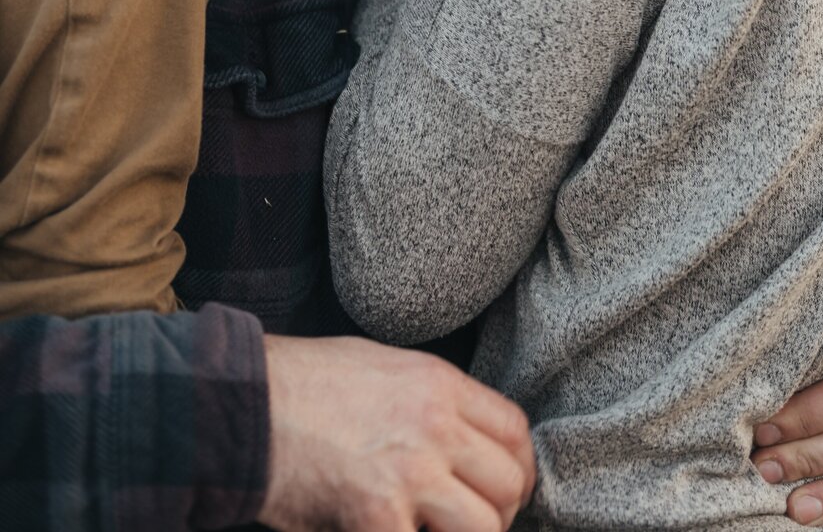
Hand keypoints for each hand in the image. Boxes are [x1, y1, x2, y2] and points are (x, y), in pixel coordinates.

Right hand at [260, 334, 535, 531]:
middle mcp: (435, 424)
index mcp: (438, 384)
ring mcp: (410, 472)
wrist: (244, 404)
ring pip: (483, 527)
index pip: (514, 430)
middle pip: (508, 483)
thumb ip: (426, 400)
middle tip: (470, 525)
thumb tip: (456, 439)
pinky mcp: (377, 516)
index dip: (518, 469)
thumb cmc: (302, 384)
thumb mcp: (380, 366)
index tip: (506, 491)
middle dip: (498, 514)